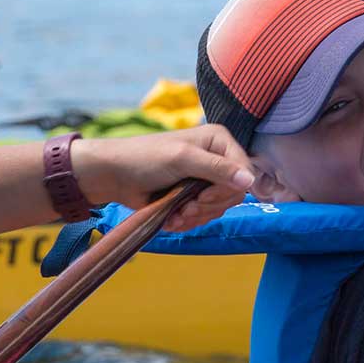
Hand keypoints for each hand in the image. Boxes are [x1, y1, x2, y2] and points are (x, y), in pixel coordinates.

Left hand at [71, 124, 255, 230]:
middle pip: (234, 194)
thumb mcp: (182, 159)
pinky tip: (171, 218)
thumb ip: (217, 169)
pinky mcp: (193, 197)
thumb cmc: (145, 158)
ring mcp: (205, 180)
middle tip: (186, 208)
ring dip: (196, 216)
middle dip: (208, 206)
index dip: (227, 189)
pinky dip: (188, 221)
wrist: (114, 175)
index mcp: (219, 141)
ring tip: (175, 214)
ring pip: (219, 208)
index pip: (244, 172)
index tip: (202, 197)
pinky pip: (204, 216)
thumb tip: (250, 180)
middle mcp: (217, 159)